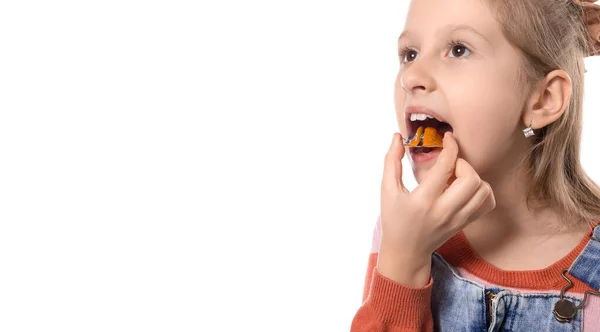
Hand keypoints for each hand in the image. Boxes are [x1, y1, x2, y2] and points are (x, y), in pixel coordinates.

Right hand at [376, 132, 495, 285]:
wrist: (406, 252)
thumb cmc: (394, 219)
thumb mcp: (387, 190)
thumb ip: (391, 161)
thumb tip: (397, 137)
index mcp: (423, 200)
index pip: (445, 167)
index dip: (450, 147)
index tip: (447, 138)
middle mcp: (444, 211)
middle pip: (471, 179)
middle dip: (462, 163)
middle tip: (449, 165)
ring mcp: (458, 219)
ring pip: (483, 190)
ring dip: (473, 176)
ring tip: (455, 177)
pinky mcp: (466, 223)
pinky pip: (487, 203)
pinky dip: (482, 190)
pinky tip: (466, 189)